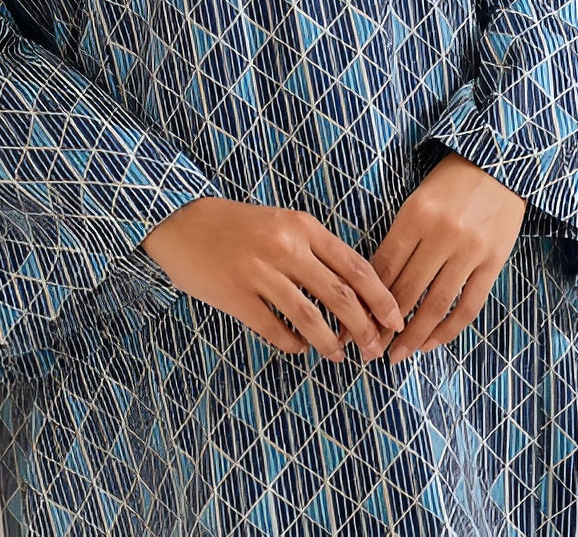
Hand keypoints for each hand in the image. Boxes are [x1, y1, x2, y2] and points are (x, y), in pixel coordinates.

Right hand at [140, 198, 405, 363]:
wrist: (181, 221)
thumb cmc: (239, 225)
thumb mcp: (282, 223)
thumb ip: (315, 250)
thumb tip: (354, 292)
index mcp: (303, 227)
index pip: (356, 267)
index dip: (381, 298)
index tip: (395, 320)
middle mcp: (286, 247)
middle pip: (340, 297)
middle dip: (364, 329)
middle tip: (374, 350)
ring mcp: (260, 272)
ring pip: (311, 319)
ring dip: (330, 345)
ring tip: (339, 357)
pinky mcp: (236, 296)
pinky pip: (275, 330)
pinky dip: (294, 345)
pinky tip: (300, 348)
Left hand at [363, 151, 527, 364]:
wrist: (501, 165)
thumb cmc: (451, 182)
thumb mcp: (418, 199)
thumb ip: (400, 237)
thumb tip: (374, 283)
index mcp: (415, 214)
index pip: (383, 267)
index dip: (365, 299)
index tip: (351, 322)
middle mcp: (442, 234)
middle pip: (406, 290)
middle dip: (383, 325)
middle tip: (368, 348)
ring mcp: (470, 251)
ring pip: (435, 305)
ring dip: (413, 336)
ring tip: (396, 355)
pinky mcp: (493, 263)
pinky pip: (468, 306)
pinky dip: (448, 330)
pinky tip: (432, 343)